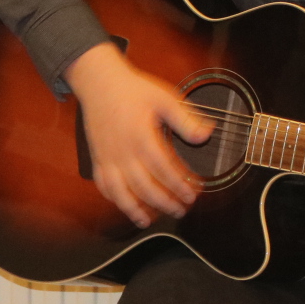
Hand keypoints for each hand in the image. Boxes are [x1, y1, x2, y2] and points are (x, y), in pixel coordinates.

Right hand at [63, 41, 212, 227]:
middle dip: (164, 202)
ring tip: (150, 220)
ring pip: (120, 192)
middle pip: (144, 186)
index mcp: (142, 137)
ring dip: (135, 209)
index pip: (164, 169)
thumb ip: (186, 119)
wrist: (100, 83)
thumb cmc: (134, 90)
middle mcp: (122, 152)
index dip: (180, 185)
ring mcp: (107, 158)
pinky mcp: (97, 159)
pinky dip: (114, 200)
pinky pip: (103, 186)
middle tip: (181, 210)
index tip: (194, 194)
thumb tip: (207, 135)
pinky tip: (126, 207)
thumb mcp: (166, 98)